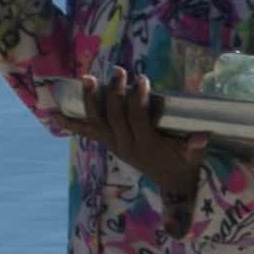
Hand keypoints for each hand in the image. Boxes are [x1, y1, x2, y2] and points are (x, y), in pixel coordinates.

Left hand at [76, 69, 205, 205]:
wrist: (171, 183)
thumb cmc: (184, 164)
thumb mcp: (193, 157)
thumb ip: (194, 147)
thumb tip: (201, 136)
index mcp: (145, 145)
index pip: (136, 119)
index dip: (137, 100)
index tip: (142, 80)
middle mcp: (125, 144)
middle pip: (114, 116)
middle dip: (115, 93)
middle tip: (118, 71)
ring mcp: (113, 144)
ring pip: (97, 121)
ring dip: (90, 100)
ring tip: (87, 79)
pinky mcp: (108, 143)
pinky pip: (87, 132)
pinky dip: (70, 124)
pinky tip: (52, 115)